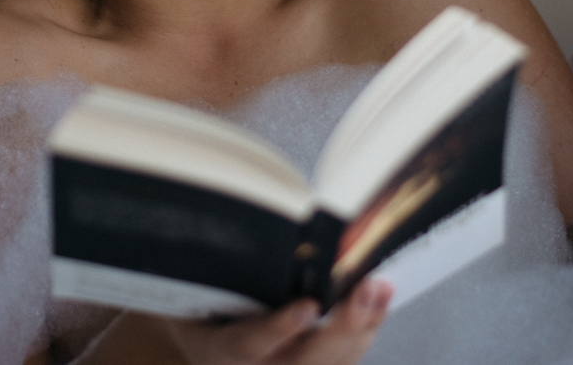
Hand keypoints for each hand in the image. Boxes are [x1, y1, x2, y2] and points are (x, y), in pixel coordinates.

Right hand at [162, 280, 392, 364]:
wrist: (206, 344)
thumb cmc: (199, 308)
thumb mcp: (194, 288)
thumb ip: (216, 267)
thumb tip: (237, 222)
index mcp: (221, 350)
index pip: (249, 343)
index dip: (279, 328)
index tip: (307, 307)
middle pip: (305, 361)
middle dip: (341, 327)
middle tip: (364, 291)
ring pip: (331, 364)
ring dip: (363, 326)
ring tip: (379, 288)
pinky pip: (343, 360)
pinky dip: (365, 330)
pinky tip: (378, 301)